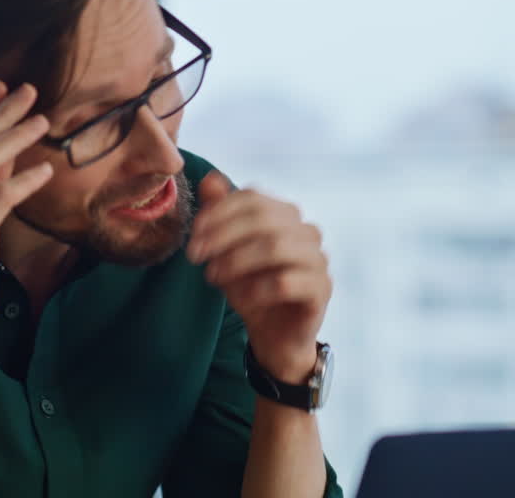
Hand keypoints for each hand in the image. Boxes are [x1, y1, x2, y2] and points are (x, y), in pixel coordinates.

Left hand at [187, 171, 332, 383]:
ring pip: (276, 247)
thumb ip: (220, 214)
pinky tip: (242, 297)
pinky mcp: (321, 289)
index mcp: (285, 214)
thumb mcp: (227, 250)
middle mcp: (306, 231)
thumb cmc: (251, 285)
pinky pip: (287, 281)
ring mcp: (317, 259)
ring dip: (237, 260)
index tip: (193, 236)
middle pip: (263, 219)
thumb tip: (210, 179)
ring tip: (214, 276)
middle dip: (223, 235)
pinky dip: (257, 288)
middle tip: (196, 256)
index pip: (252, 198)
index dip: (218, 212)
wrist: (274, 334)